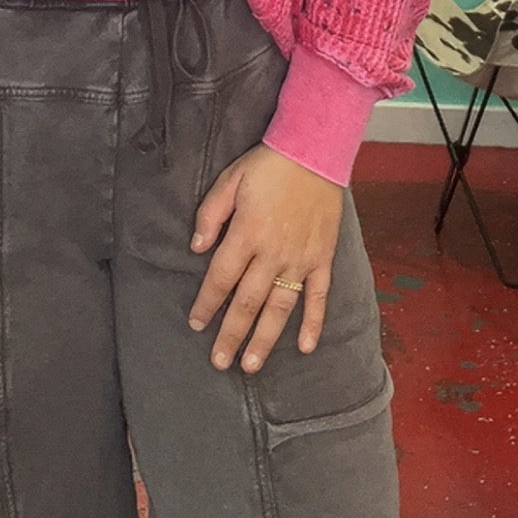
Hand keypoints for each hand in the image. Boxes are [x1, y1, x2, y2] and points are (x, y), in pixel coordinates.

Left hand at [187, 145, 343, 374]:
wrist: (314, 152)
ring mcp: (300, 259)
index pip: (221, 277)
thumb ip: (210, 215)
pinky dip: (313, 323)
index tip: (196, 324)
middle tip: (219, 362)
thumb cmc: (268, 166)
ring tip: (251, 365)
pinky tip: (305, 347)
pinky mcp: (322, 258)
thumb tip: (196, 248)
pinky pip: (318, 296)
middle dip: (232, 334)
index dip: (207, 303)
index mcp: (247, 233)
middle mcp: (273, 253)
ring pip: (280, 307)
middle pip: (248, 302)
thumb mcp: (229, 180)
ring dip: (265, 339)